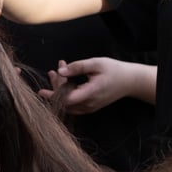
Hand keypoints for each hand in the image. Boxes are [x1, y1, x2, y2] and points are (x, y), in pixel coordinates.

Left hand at [40, 58, 154, 112]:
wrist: (130, 81)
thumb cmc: (114, 70)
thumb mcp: (96, 63)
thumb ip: (77, 67)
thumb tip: (60, 71)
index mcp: (90, 93)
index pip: (66, 99)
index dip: (53, 95)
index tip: (41, 90)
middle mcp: (89, 104)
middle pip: (65, 101)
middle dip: (56, 86)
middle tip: (53, 70)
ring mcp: (90, 108)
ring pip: (68, 103)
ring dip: (60, 89)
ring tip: (56, 72)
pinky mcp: (90, 107)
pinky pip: (74, 104)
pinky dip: (67, 93)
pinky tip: (64, 81)